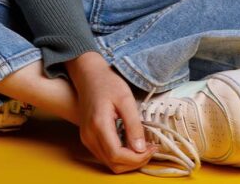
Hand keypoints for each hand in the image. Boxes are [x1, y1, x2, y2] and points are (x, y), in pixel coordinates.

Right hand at [66, 52, 158, 172]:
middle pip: (114, 164)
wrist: (89, 76)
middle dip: (135, 162)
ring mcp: (87, 138)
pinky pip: (105, 156)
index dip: (137, 158)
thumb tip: (141, 149)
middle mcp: (89, 136)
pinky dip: (120, 156)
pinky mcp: (88, 138)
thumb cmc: (107, 83)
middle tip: (150, 149)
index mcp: (98, 125)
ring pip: (110, 163)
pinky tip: (131, 144)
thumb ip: (134, 125)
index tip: (152, 148)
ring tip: (143, 147)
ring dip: (128, 160)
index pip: (117, 155)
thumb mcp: (126, 99)